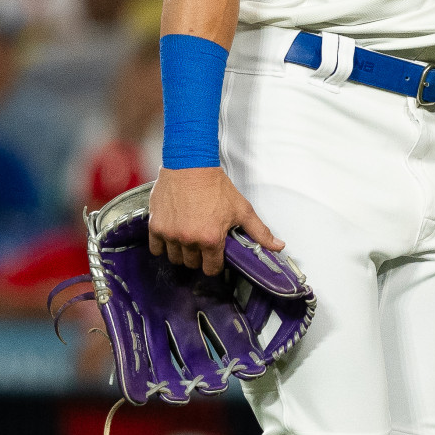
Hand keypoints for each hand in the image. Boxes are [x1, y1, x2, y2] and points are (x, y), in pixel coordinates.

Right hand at [147, 166, 284, 277]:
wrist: (190, 165)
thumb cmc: (215, 186)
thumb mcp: (242, 209)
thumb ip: (259, 232)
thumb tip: (278, 247)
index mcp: (211, 239)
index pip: (211, 268)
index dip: (215, 263)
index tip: (214, 255)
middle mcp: (189, 240)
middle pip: (192, 263)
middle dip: (198, 257)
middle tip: (201, 242)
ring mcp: (171, 234)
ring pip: (174, 258)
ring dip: (181, 252)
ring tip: (187, 238)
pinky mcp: (156, 226)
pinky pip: (156, 249)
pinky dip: (162, 246)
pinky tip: (171, 236)